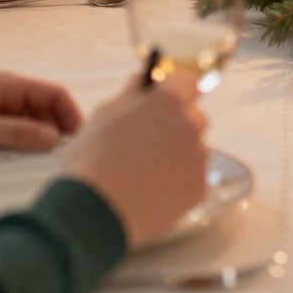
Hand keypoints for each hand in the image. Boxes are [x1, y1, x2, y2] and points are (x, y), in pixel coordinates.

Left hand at [0, 72, 82, 163]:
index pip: (56, 94)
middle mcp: (8, 95)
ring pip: (35, 126)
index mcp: (8, 85)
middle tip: (63, 162)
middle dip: (58, 133)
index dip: (72, 116)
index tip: (79, 143)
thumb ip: (16, 134)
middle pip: (49, 112)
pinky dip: (25, 149)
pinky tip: (23, 166)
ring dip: (41, 143)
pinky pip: (18, 137)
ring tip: (44, 167)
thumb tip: (55, 139)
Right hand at [64, 80, 209, 248]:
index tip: (164, 99)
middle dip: (175, 124)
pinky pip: (191, 177)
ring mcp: (198, 158)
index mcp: (168, 101)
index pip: (187, 81)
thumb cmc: (93, 160)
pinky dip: (177, 181)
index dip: (175, 89)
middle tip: (148, 141)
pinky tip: (150, 191)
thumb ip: (131, 93)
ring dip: (176, 154)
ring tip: (143, 173)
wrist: (95, 213)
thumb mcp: (103, 115)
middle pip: (193, 116)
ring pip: (193, 149)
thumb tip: (143, 80)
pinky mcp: (199, 187)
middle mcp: (191, 125)